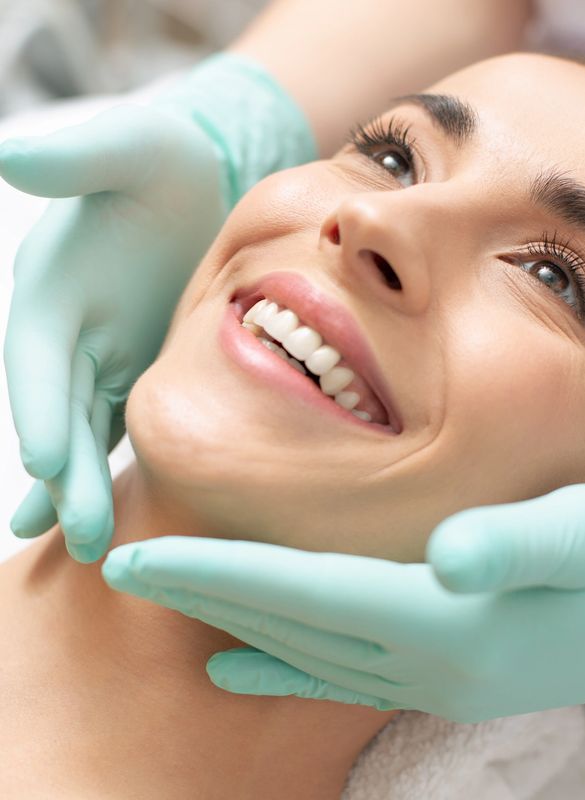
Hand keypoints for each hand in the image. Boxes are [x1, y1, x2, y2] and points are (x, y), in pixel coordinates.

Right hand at [2, 104, 225, 561]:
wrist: (202, 180)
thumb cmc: (165, 160)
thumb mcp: (128, 148)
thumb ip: (76, 157)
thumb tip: (9, 151)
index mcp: (54, 285)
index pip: (36, 357)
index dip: (39, 407)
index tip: (46, 462)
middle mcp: (68, 329)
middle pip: (60, 411)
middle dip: (67, 474)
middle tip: (83, 536)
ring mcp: (102, 354)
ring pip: (87, 430)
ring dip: (85, 488)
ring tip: (89, 546)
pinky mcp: (138, 367)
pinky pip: (122, 424)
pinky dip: (115, 467)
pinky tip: (117, 511)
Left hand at [102, 484, 584, 721]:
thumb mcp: (583, 536)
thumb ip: (518, 545)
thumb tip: (448, 557)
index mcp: (441, 620)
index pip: (301, 593)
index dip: (217, 573)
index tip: (139, 559)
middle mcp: (421, 661)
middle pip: (283, 623)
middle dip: (199, 593)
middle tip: (120, 567)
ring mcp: (423, 680)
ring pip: (298, 648)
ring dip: (226, 622)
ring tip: (167, 599)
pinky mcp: (431, 679)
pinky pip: (331, 678)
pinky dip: (274, 669)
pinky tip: (230, 669)